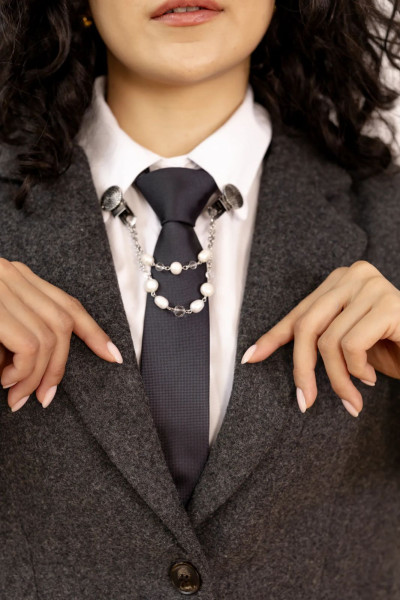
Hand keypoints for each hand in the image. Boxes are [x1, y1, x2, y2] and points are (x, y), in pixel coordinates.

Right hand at [0, 259, 122, 411]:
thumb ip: (16, 333)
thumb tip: (38, 370)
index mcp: (18, 277)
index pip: (67, 305)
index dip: (94, 332)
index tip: (114, 357)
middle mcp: (13, 276)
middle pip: (63, 323)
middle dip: (59, 367)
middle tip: (44, 398)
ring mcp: (2, 286)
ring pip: (48, 339)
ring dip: (37, 376)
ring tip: (18, 395)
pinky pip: (28, 346)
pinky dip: (23, 372)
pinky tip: (5, 381)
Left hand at [241, 261, 399, 416]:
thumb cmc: (393, 349)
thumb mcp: (347, 345)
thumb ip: (316, 341)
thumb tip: (258, 352)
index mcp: (340, 281)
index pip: (299, 312)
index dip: (273, 337)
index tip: (250, 358)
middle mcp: (354, 275)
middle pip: (307, 326)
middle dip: (301, 369)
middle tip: (305, 402)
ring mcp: (372, 286)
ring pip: (328, 341)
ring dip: (338, 380)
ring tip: (352, 396)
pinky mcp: (389, 305)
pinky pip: (351, 345)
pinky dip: (356, 371)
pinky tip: (373, 378)